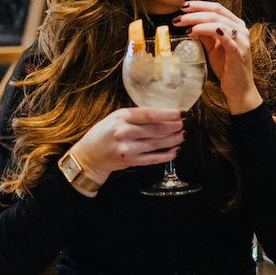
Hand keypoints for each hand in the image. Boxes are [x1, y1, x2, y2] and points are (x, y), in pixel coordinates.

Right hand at [70, 107, 184, 181]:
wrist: (89, 156)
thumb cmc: (103, 133)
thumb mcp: (115, 118)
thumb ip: (135, 116)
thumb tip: (162, 114)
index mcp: (121, 117)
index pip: (149, 114)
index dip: (168, 114)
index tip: (181, 112)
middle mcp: (124, 132)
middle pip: (156, 129)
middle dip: (174, 126)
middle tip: (185, 124)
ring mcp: (127, 149)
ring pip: (157, 144)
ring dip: (173, 140)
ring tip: (183, 135)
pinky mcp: (130, 162)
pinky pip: (153, 158)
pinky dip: (166, 155)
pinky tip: (175, 151)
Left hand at [173, 1, 261, 113]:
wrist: (239, 89)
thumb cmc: (227, 67)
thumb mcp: (213, 47)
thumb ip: (205, 34)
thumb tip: (190, 23)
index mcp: (236, 25)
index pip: (217, 8)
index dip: (199, 5)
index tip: (183, 6)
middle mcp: (241, 29)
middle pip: (216, 12)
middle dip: (195, 12)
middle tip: (178, 17)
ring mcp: (241, 40)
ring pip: (218, 22)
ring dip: (198, 21)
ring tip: (184, 26)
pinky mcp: (238, 51)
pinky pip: (224, 37)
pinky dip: (209, 31)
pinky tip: (195, 31)